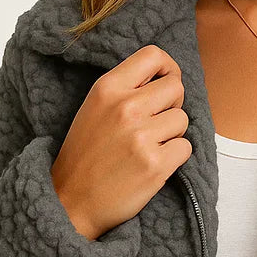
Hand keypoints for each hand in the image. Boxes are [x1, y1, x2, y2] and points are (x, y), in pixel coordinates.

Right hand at [50, 45, 192, 239]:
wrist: (71, 201)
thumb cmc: (85, 155)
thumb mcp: (95, 109)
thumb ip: (126, 89)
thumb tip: (165, 77)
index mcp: (107, 88)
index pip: (153, 56)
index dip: (168, 68)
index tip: (165, 84)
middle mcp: (125, 108)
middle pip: (176, 87)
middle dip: (172, 104)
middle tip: (155, 123)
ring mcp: (141, 136)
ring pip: (182, 119)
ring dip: (172, 134)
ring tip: (148, 147)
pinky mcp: (156, 164)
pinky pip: (185, 147)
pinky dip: (174, 157)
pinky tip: (152, 164)